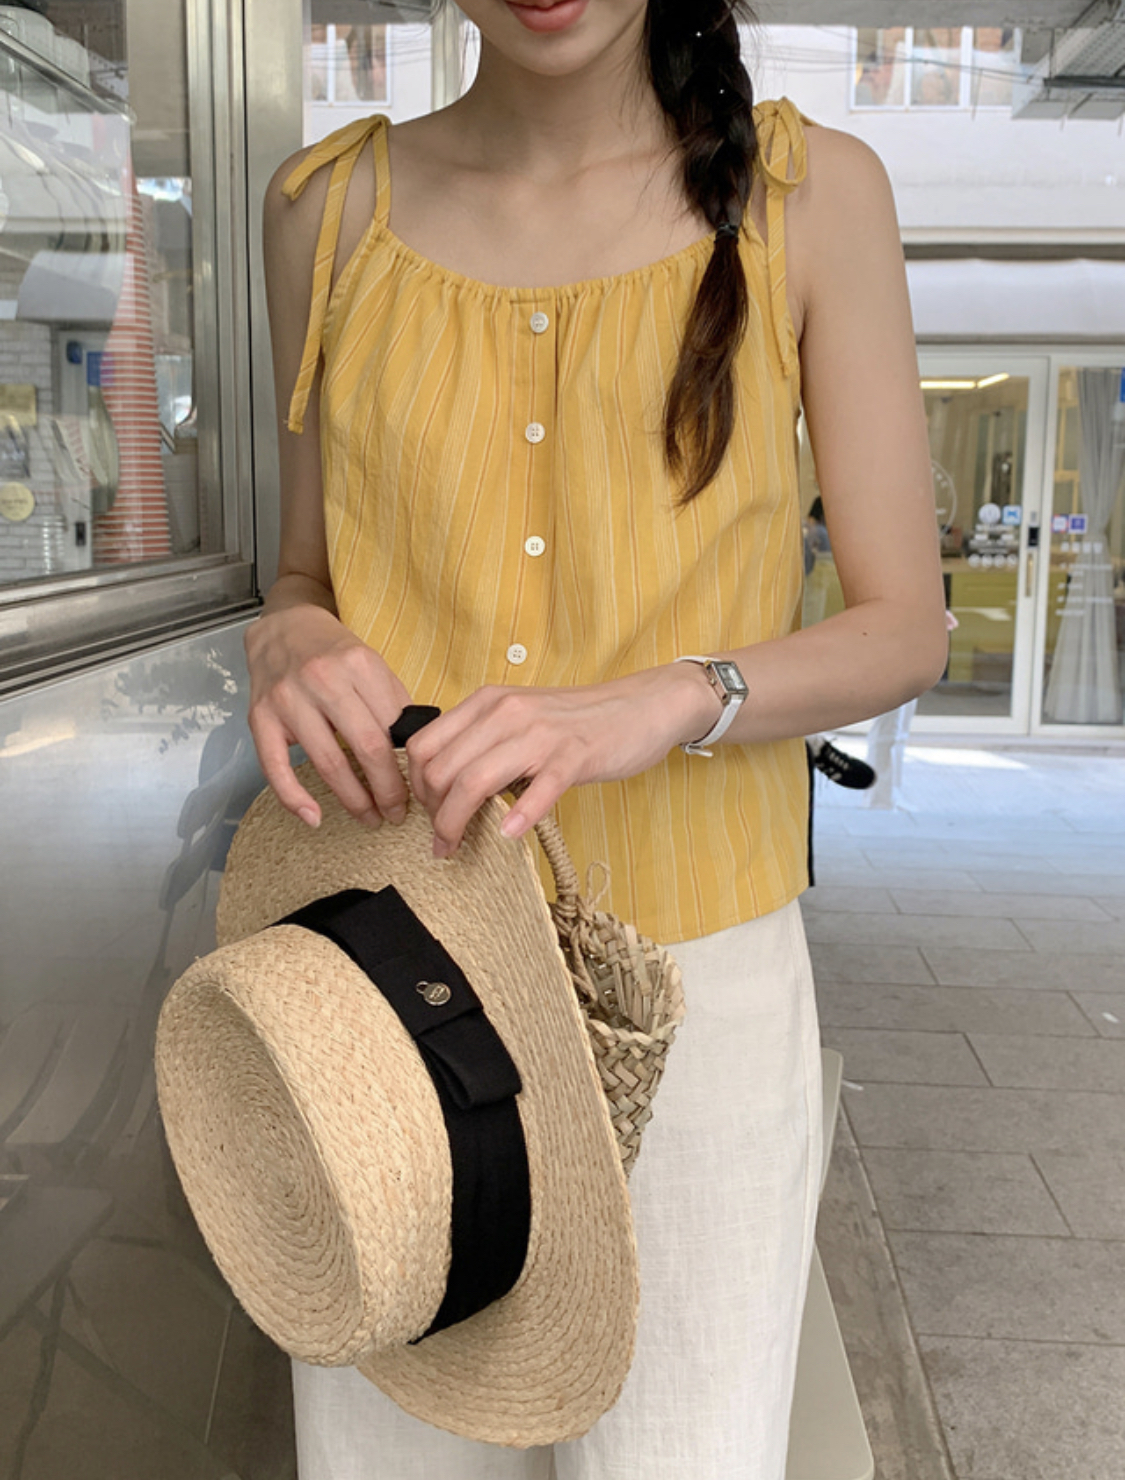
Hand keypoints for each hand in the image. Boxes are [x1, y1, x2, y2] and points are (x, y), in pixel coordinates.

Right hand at [245, 605, 411, 827]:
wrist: (284, 628)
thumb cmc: (334, 653)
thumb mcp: (372, 665)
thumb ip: (394, 705)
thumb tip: (417, 755)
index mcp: (359, 665)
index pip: (394, 728)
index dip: (410, 766)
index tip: (417, 789)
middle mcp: (323, 679)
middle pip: (366, 748)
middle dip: (387, 790)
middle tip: (397, 813)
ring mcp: (288, 699)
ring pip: (328, 763)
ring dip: (353, 800)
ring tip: (370, 818)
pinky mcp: (260, 717)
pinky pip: (276, 768)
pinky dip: (294, 798)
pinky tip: (314, 817)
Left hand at [405, 664, 718, 857]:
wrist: (639, 706)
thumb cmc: (577, 721)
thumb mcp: (518, 718)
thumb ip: (482, 741)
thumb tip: (443, 785)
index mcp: (486, 702)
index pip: (422, 745)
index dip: (415, 786)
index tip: (429, 813)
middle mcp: (505, 712)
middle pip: (441, 769)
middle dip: (433, 814)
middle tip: (443, 840)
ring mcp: (540, 733)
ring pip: (475, 781)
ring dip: (457, 824)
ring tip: (457, 848)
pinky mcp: (574, 756)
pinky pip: (538, 790)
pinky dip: (518, 816)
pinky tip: (510, 835)